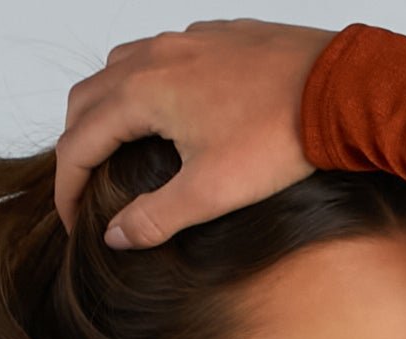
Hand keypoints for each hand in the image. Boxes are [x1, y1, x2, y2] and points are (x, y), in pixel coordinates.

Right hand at [54, 19, 338, 249]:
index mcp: (142, 91)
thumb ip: (155, 217)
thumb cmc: (277, 138)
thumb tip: (114, 236)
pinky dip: (145, 83)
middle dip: (77, 145)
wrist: (338, 88)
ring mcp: (188, 39)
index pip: (78, 142)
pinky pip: (163, 53)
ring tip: (116, 147)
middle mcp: (157, 55)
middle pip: (87, 98)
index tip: (74, 221)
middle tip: (85, 187)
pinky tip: (169, 112)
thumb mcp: (209, 193)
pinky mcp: (218, 35)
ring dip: (106, 108)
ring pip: (121, 67)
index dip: (67, 188)